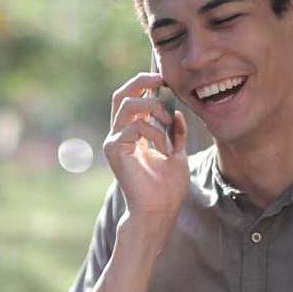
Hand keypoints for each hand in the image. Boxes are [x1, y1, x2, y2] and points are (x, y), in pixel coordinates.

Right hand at [103, 73, 189, 251]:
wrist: (159, 210)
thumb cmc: (167, 188)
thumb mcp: (177, 154)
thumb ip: (175, 134)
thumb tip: (178, 114)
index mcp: (132, 134)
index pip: (132, 99)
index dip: (146, 85)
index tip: (167, 82)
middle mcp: (119, 135)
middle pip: (121, 94)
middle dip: (141, 81)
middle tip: (162, 80)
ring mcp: (114, 141)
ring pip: (128, 104)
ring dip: (153, 107)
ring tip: (168, 123)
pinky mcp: (115, 149)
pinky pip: (136, 126)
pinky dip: (155, 133)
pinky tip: (164, 149)